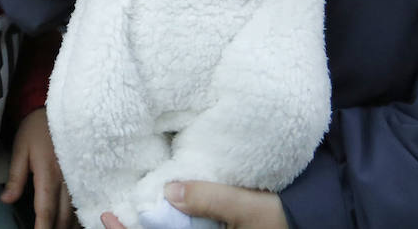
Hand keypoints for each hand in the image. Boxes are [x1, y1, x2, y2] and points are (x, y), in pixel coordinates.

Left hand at [1, 108, 77, 228]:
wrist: (61, 109)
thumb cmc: (37, 128)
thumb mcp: (20, 149)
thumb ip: (15, 177)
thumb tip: (6, 200)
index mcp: (48, 174)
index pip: (46, 210)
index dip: (42, 228)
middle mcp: (67, 180)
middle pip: (63, 216)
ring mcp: (78, 178)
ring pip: (76, 211)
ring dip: (68, 225)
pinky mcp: (84, 174)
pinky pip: (83, 201)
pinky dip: (77, 215)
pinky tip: (73, 220)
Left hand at [106, 181, 286, 228]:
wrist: (311, 221)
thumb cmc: (284, 219)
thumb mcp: (248, 208)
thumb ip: (210, 198)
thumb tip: (169, 191)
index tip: (107, 219)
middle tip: (105, 216)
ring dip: (149, 226)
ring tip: (123, 213)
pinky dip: (169, 222)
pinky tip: (157, 208)